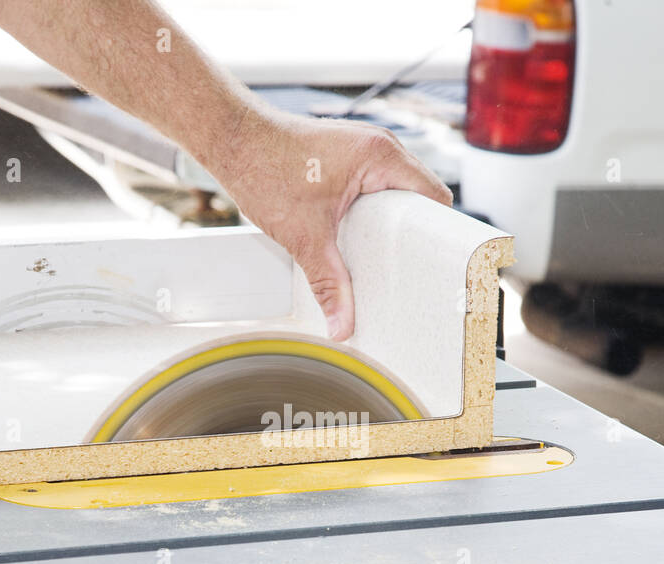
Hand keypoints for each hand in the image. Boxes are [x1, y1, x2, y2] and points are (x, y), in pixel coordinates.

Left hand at [213, 109, 452, 340]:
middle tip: (401, 273)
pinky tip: (358, 240)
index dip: (434, 234)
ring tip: (380, 260)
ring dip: (388, 225)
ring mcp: (364, 149)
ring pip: (395, 195)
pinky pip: (375, 189)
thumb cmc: (263, 167)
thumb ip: (329, 284)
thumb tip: (343, 326)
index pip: (434, 199)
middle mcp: (379, 146)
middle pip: (418, 199)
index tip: (427, 266)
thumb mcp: (303, 237)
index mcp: (381, 155)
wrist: (230, 137)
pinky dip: (370, 214)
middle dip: (409, 236)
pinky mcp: (347, 157)